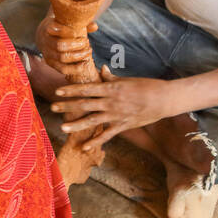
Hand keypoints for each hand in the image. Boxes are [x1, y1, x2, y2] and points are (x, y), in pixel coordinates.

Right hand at [36, 14, 96, 69]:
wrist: (44, 36)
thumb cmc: (60, 27)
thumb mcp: (67, 22)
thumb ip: (81, 23)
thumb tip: (95, 26)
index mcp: (49, 28)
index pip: (57, 30)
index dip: (68, 32)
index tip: (79, 32)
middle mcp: (46, 41)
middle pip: (60, 45)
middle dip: (76, 45)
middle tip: (86, 42)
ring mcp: (47, 53)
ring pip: (62, 58)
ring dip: (77, 56)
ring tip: (88, 52)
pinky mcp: (51, 63)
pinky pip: (62, 69)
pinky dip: (74, 68)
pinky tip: (84, 64)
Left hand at [50, 66, 174, 150]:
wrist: (164, 99)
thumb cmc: (147, 86)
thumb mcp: (127, 80)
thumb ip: (111, 78)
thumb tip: (101, 69)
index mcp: (111, 88)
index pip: (87, 88)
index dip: (71, 90)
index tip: (58, 91)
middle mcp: (111, 102)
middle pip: (85, 104)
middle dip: (68, 106)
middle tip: (53, 108)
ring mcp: (116, 115)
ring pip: (92, 121)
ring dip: (77, 124)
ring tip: (63, 127)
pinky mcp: (123, 126)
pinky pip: (107, 135)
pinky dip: (96, 142)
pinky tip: (84, 148)